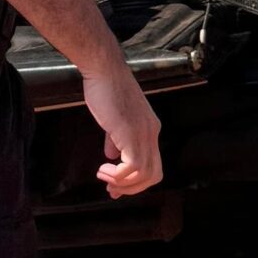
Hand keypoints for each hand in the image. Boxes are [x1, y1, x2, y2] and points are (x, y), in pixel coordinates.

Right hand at [82, 60, 162, 197]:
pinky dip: (119, 175)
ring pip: (145, 174)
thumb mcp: (114, 118)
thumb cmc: (106, 88)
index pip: (153, 165)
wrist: (104, 69)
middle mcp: (152, 133)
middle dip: (132, 188)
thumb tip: (111, 156)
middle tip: (111, 188)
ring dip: (123, 183)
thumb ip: (115, 138)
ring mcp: (143, 133)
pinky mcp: (131, 133)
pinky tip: (104, 168)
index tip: (115, 185)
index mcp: (150, 128)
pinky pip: (133, 166)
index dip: (136, 181)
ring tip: (104, 177)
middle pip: (153, 175)